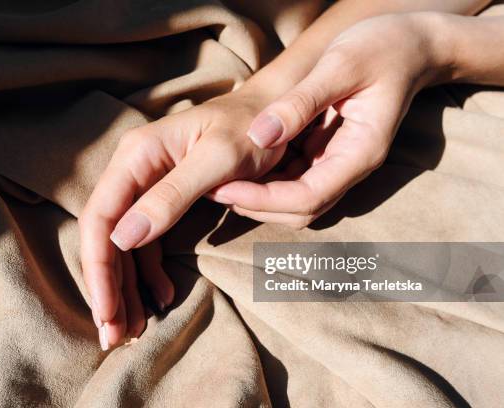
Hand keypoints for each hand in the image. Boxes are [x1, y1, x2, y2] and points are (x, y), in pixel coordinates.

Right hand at [79, 89, 285, 348]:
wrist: (273, 114)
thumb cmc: (251, 130)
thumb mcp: (219, 161)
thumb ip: (170, 196)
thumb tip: (121, 238)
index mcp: (137, 157)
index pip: (100, 219)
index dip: (98, 269)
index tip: (106, 313)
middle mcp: (133, 170)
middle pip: (105, 237)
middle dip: (107, 288)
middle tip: (114, 336)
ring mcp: (147, 186)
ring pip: (124, 245)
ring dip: (125, 287)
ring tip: (133, 329)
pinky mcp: (163, 200)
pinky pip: (147, 243)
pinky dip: (149, 273)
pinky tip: (163, 295)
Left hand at [211, 13, 453, 226]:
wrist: (410, 45)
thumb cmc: (382, 48)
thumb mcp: (341, 65)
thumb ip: (302, 102)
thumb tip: (259, 136)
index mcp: (360, 153)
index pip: (308, 197)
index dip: (263, 200)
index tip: (225, 188)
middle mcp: (350, 167)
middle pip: (301, 210)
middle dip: (256, 206)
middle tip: (213, 189)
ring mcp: (339, 164)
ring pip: (296, 201)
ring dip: (259, 198)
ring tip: (220, 181)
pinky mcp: (328, 154)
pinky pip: (295, 180)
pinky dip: (267, 181)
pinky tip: (241, 166)